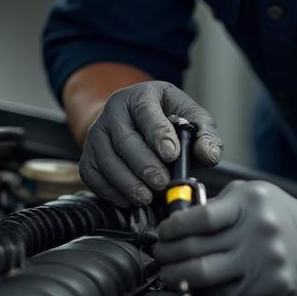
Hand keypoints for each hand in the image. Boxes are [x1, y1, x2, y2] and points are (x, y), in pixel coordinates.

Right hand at [80, 81, 221, 206]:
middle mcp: (114, 111)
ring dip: (127, 183)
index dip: (158, 134)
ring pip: (106, 160)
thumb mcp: (191, 116)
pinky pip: (92, 175)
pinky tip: (128, 200)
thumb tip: (209, 156)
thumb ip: (205, 134)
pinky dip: (110, 191)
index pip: (147, 112)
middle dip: (144, 165)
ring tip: (147, 197)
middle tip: (162, 183)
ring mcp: (97, 133)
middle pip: (124, 140)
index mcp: (141, 95)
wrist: (134, 118)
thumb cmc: (168, 118)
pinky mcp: (87, 154)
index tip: (172, 154)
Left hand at [153, 180, 296, 295]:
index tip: (163, 233)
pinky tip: (197, 286)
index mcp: (250, 202)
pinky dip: (204, 292)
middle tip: (159, 256)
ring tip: (169, 273)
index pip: (198, 218)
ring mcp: (265, 260)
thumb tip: (176, 223)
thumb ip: (216, 204)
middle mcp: (258, 230)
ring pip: (203, 275)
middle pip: (194, 248)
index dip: (171, 228)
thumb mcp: (250, 194)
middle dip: (167, 254)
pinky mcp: (271, 285)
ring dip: (176, 276)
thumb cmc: (276, 214)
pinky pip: (224, 295)